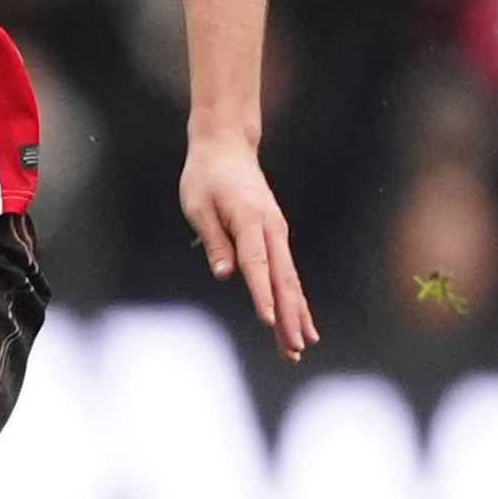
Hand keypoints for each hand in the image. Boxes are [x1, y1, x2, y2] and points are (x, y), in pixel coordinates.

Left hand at [180, 129, 316, 359]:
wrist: (226, 148)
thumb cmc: (205, 177)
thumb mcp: (197, 205)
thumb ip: (214, 239)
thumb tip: (224, 273)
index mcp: (250, 220)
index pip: (256, 264)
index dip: (262, 294)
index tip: (268, 321)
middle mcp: (271, 229)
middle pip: (282, 279)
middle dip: (288, 317)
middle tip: (293, 349)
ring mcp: (278, 233)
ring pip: (290, 280)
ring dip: (296, 314)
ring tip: (299, 346)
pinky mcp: (277, 236)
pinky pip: (288, 272)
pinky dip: (294, 298)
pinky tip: (299, 320)